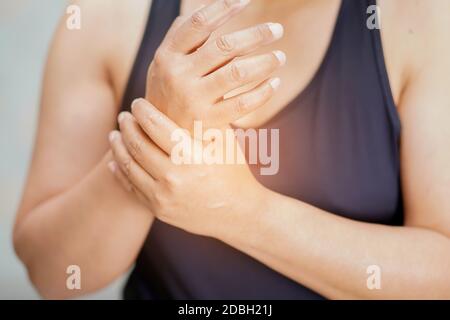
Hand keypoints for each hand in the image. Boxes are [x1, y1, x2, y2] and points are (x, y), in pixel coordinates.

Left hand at [108, 98, 265, 238]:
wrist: (238, 213)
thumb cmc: (234, 172)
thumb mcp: (225, 142)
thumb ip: (205, 119)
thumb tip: (185, 92)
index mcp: (192, 155)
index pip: (156, 125)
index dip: (142, 111)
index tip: (138, 102)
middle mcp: (174, 176)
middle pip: (138, 144)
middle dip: (127, 126)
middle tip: (124, 116)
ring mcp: (164, 196)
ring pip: (129, 165)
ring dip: (118, 146)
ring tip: (115, 134)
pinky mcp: (158, 210)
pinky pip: (131, 187)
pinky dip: (119, 171)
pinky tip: (116, 160)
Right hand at [145, 0, 285, 130]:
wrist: (160, 134)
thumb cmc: (168, 90)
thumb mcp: (164, 62)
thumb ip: (182, 36)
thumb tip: (210, 8)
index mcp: (168, 55)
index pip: (198, 24)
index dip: (223, 8)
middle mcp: (178, 75)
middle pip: (224, 46)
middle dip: (256, 35)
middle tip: (277, 29)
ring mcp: (193, 99)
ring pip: (237, 73)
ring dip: (265, 62)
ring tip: (281, 56)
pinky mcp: (207, 121)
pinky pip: (242, 104)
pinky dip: (263, 92)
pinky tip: (275, 82)